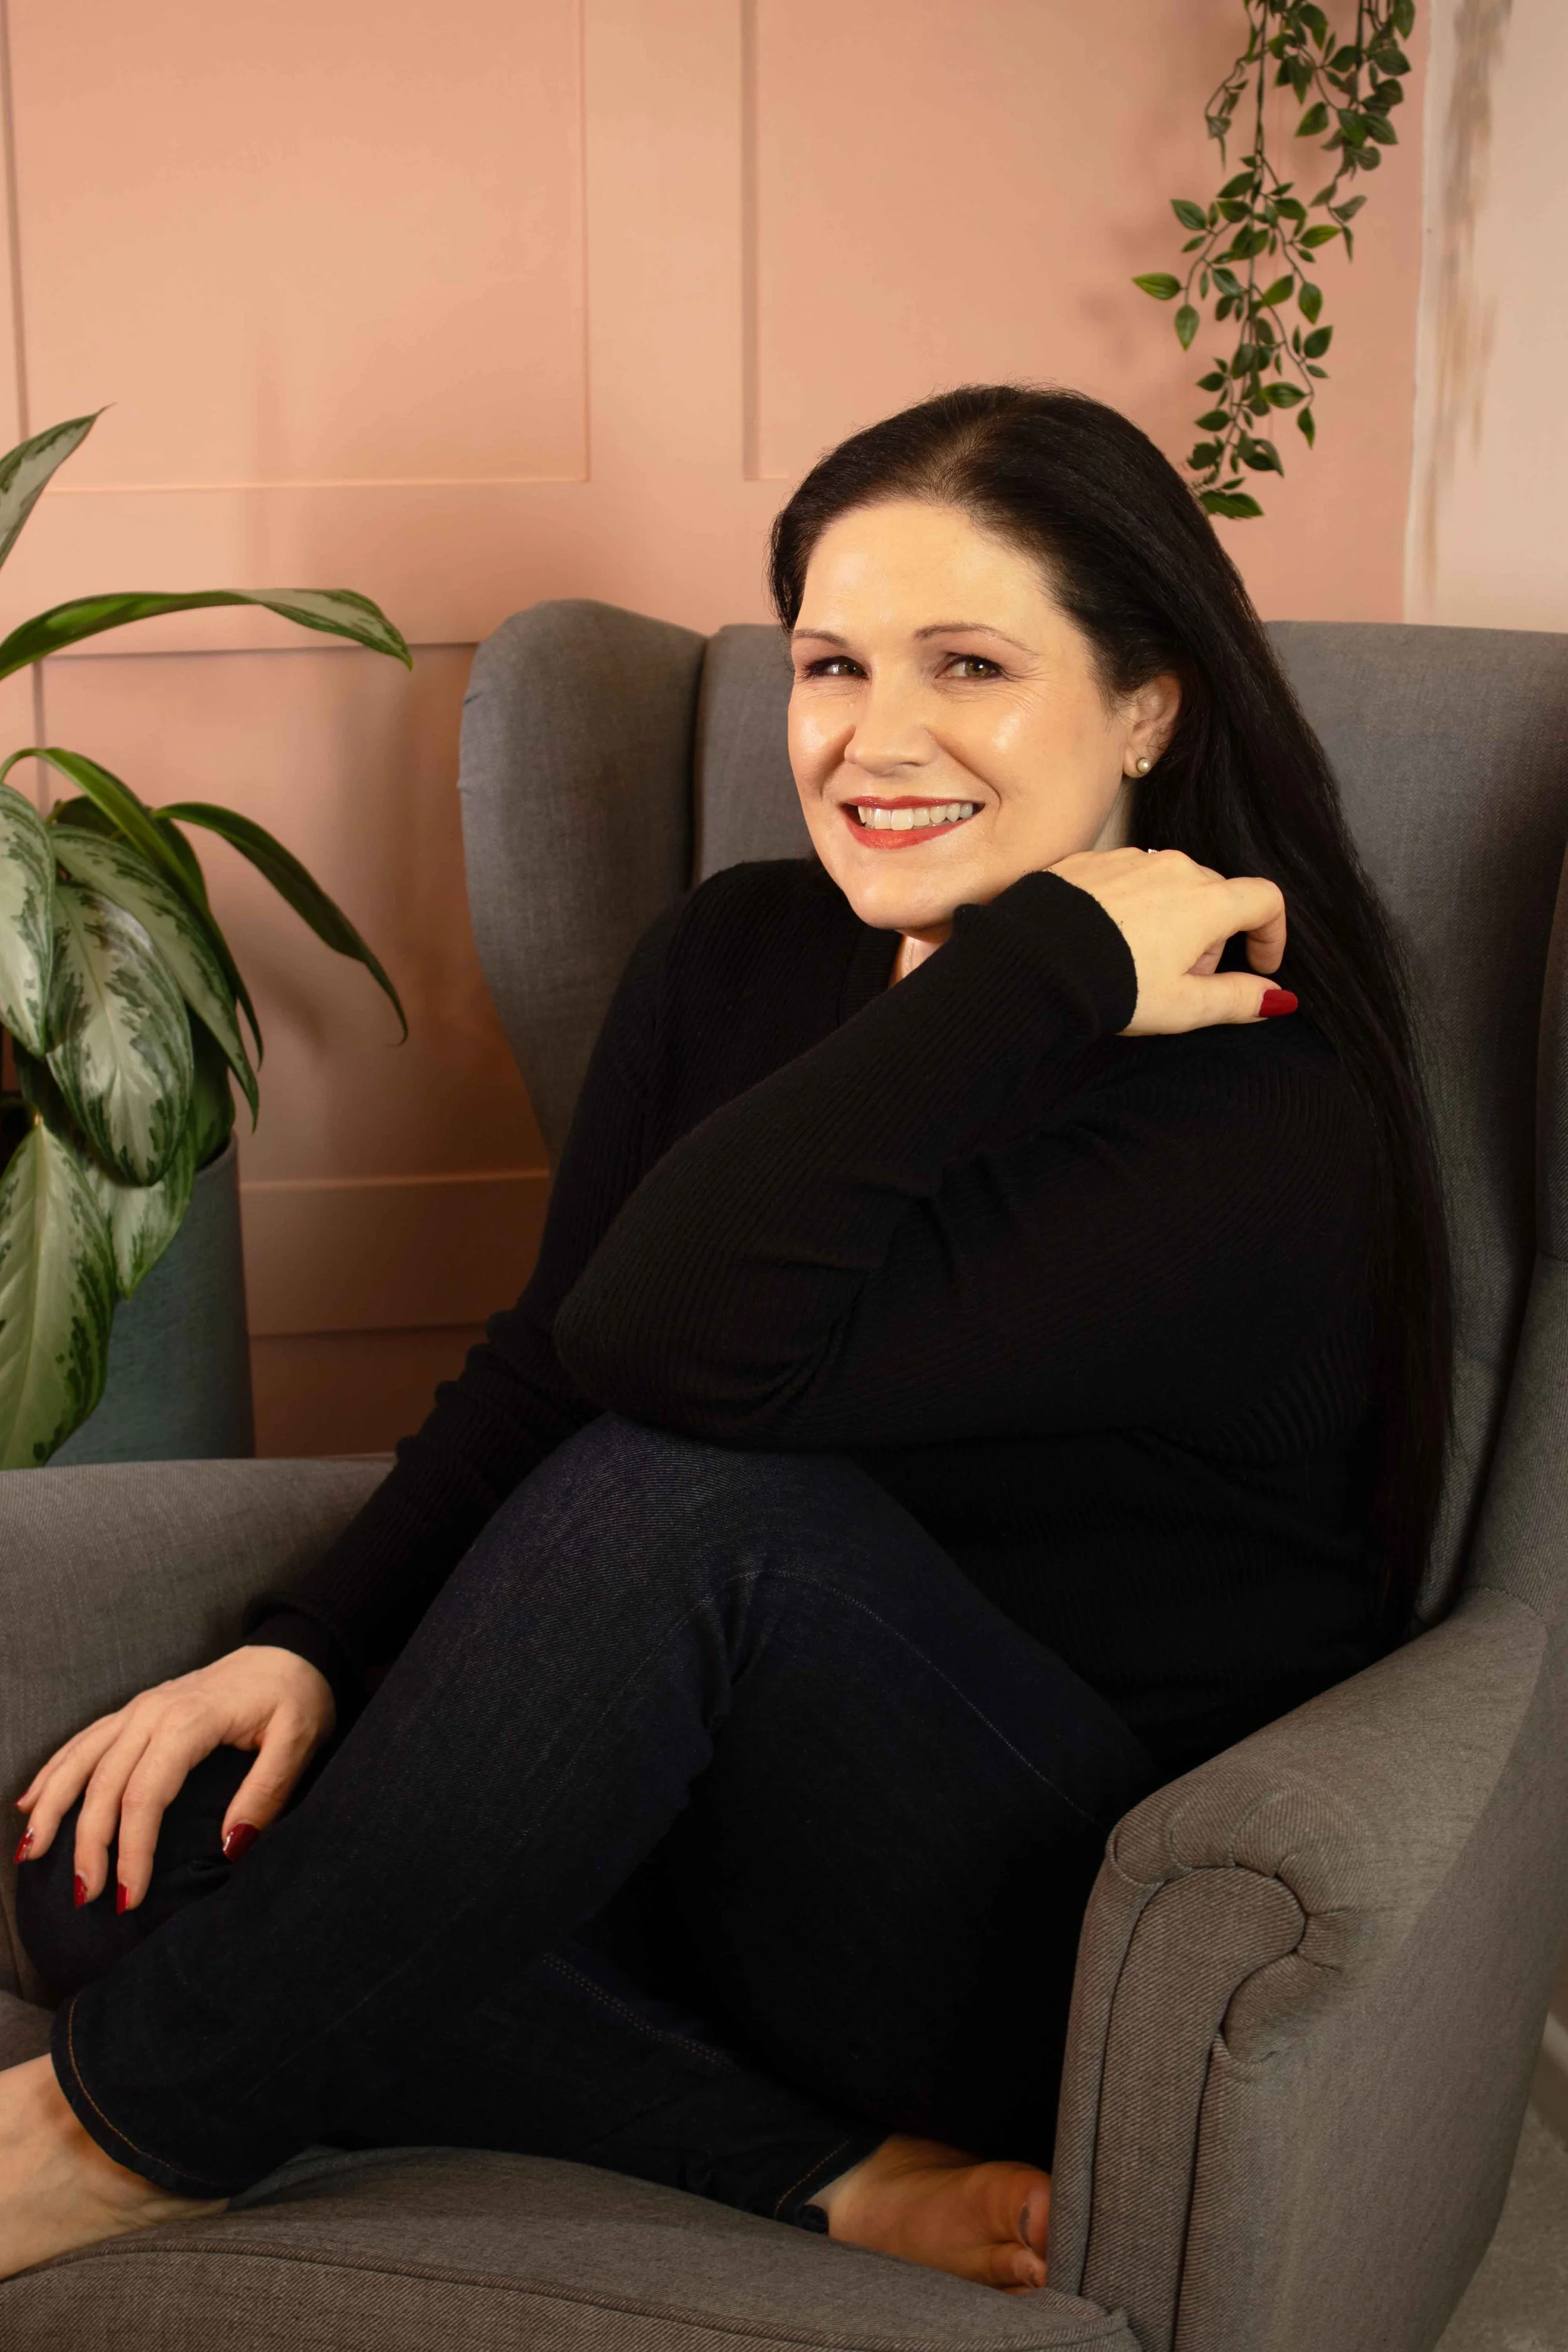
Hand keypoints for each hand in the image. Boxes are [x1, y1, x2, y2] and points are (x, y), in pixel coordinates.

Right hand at [13, 1645, 333, 1911]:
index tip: (130, 1896)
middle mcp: (154, 1711)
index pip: (146, 1794)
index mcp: (191, 1721)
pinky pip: (85, 1740)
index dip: (132, 1849)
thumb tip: (230, 1848)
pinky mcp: (138, 1708)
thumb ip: (265, 1794)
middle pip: (105, 1783)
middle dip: (89, 1843)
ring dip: (53, 1806)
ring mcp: (141, 1707)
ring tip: (33, 1854)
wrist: (293, 1650)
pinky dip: (54, 1769)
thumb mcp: (298, 1743)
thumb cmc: (297, 1698)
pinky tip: (30, 1800)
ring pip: (82, 1759)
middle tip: (86, 1896)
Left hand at [1047, 846, 1289, 1036]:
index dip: (1271, 933)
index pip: (1265, 899)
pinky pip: (1130, 879)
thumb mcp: (1183, 1006)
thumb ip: (1238, 999)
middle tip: (1182, 980)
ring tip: (1139, 963)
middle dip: (1212, 937)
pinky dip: (1133, 907)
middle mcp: (1174, 868)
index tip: (1259, 964)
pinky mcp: (1093, 861)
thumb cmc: (1112, 987)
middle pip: (1216, 895)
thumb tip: (1278, 998)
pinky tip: (1107, 941)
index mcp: (1206, 901)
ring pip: (1172, 885)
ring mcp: (1131, 859)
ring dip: (1172, 920)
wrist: (1033, 964)